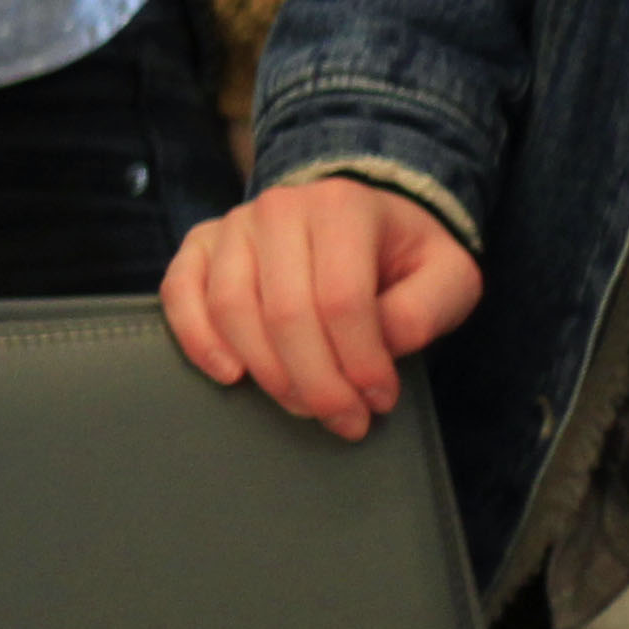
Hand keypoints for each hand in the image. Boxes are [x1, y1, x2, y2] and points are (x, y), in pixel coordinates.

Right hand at [163, 177, 483, 438]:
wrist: (361, 216)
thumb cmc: (403, 255)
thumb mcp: (448, 275)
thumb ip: (426, 308)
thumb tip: (381, 343)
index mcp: (342, 207)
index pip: (342, 299)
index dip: (360, 362)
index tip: (380, 400)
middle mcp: (279, 208)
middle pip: (285, 311)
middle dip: (316, 382)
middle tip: (344, 420)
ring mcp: (234, 224)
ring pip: (232, 308)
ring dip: (268, 372)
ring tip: (302, 404)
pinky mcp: (202, 242)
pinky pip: (181, 291)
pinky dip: (197, 338)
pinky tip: (230, 374)